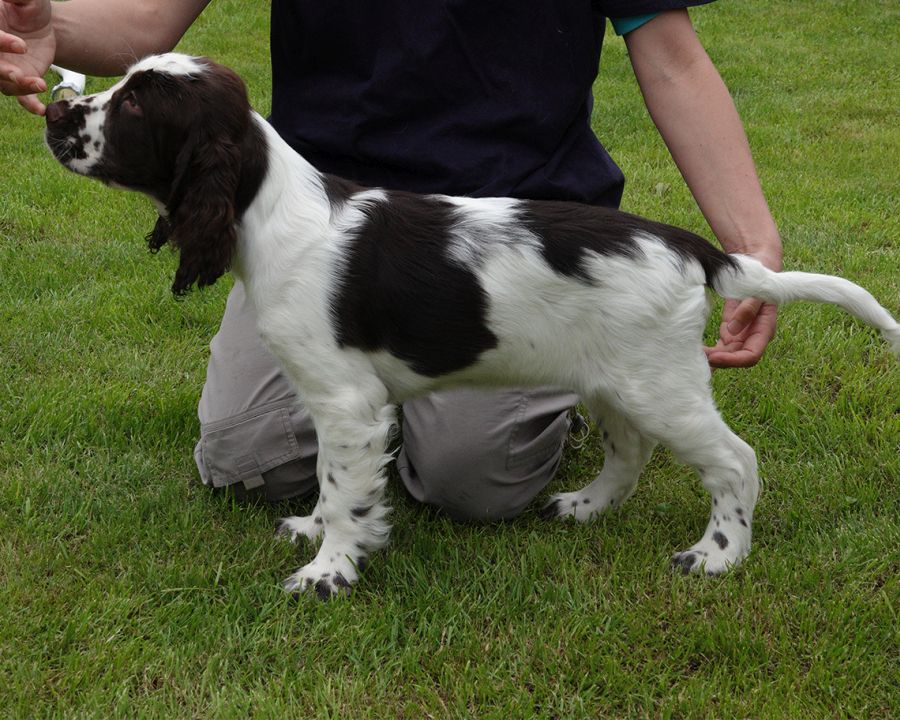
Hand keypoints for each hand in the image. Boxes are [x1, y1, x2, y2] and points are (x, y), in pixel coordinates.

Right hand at [0, 0, 54, 113]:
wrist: (42, 23)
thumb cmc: (28, 8)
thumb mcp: (25, 0)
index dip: (1, 44)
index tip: (21, 46)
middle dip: (4, 72)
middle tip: (18, 74)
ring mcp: (6, 69)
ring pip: (6, 85)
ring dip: (21, 87)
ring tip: (39, 84)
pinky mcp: (22, 80)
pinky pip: (22, 97)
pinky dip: (30, 104)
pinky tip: (40, 109)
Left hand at [705, 247, 782, 368]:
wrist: (756, 268)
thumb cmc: (758, 279)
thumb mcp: (756, 291)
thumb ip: (747, 309)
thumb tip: (732, 331)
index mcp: (764, 329)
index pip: (751, 355)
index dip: (733, 360)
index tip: (714, 357)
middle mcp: (753, 336)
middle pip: (737, 358)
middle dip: (719, 360)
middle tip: (698, 358)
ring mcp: (741, 335)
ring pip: (728, 354)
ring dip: (713, 358)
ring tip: (694, 356)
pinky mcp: (730, 331)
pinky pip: (721, 347)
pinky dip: (711, 351)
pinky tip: (697, 351)